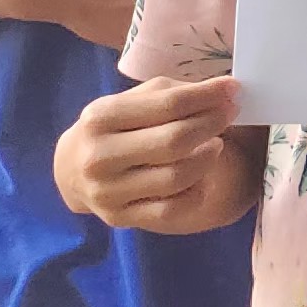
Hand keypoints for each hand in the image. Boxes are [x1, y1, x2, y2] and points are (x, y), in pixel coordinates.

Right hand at [56, 72, 251, 234]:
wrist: (72, 168)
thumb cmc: (114, 126)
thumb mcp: (133, 100)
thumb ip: (174, 93)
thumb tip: (225, 92)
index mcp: (100, 118)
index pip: (168, 105)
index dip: (208, 96)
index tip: (233, 89)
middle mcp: (99, 157)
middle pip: (174, 141)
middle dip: (212, 123)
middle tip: (230, 113)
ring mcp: (107, 192)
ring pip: (176, 177)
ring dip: (208, 157)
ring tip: (216, 143)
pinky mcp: (119, 217)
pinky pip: (172, 209)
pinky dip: (196, 190)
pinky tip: (201, 173)